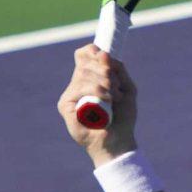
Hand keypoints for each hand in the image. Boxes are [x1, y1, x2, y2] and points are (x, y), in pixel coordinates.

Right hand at [57, 42, 137, 161]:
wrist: (118, 140)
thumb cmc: (122, 116)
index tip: (105, 56)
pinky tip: (106, 102)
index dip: (92, 51)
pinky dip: (96, 91)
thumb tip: (104, 54)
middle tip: (116, 87)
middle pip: (85, 63)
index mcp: (90, 77)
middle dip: (105, 71)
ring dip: (104, 83)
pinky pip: (78, 88)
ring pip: (83, 74)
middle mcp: (78, 84)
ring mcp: (70, 94)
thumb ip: (118, 69)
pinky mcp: (65, 105)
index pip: (83, 55)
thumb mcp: (126, 87)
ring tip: (114, 98)